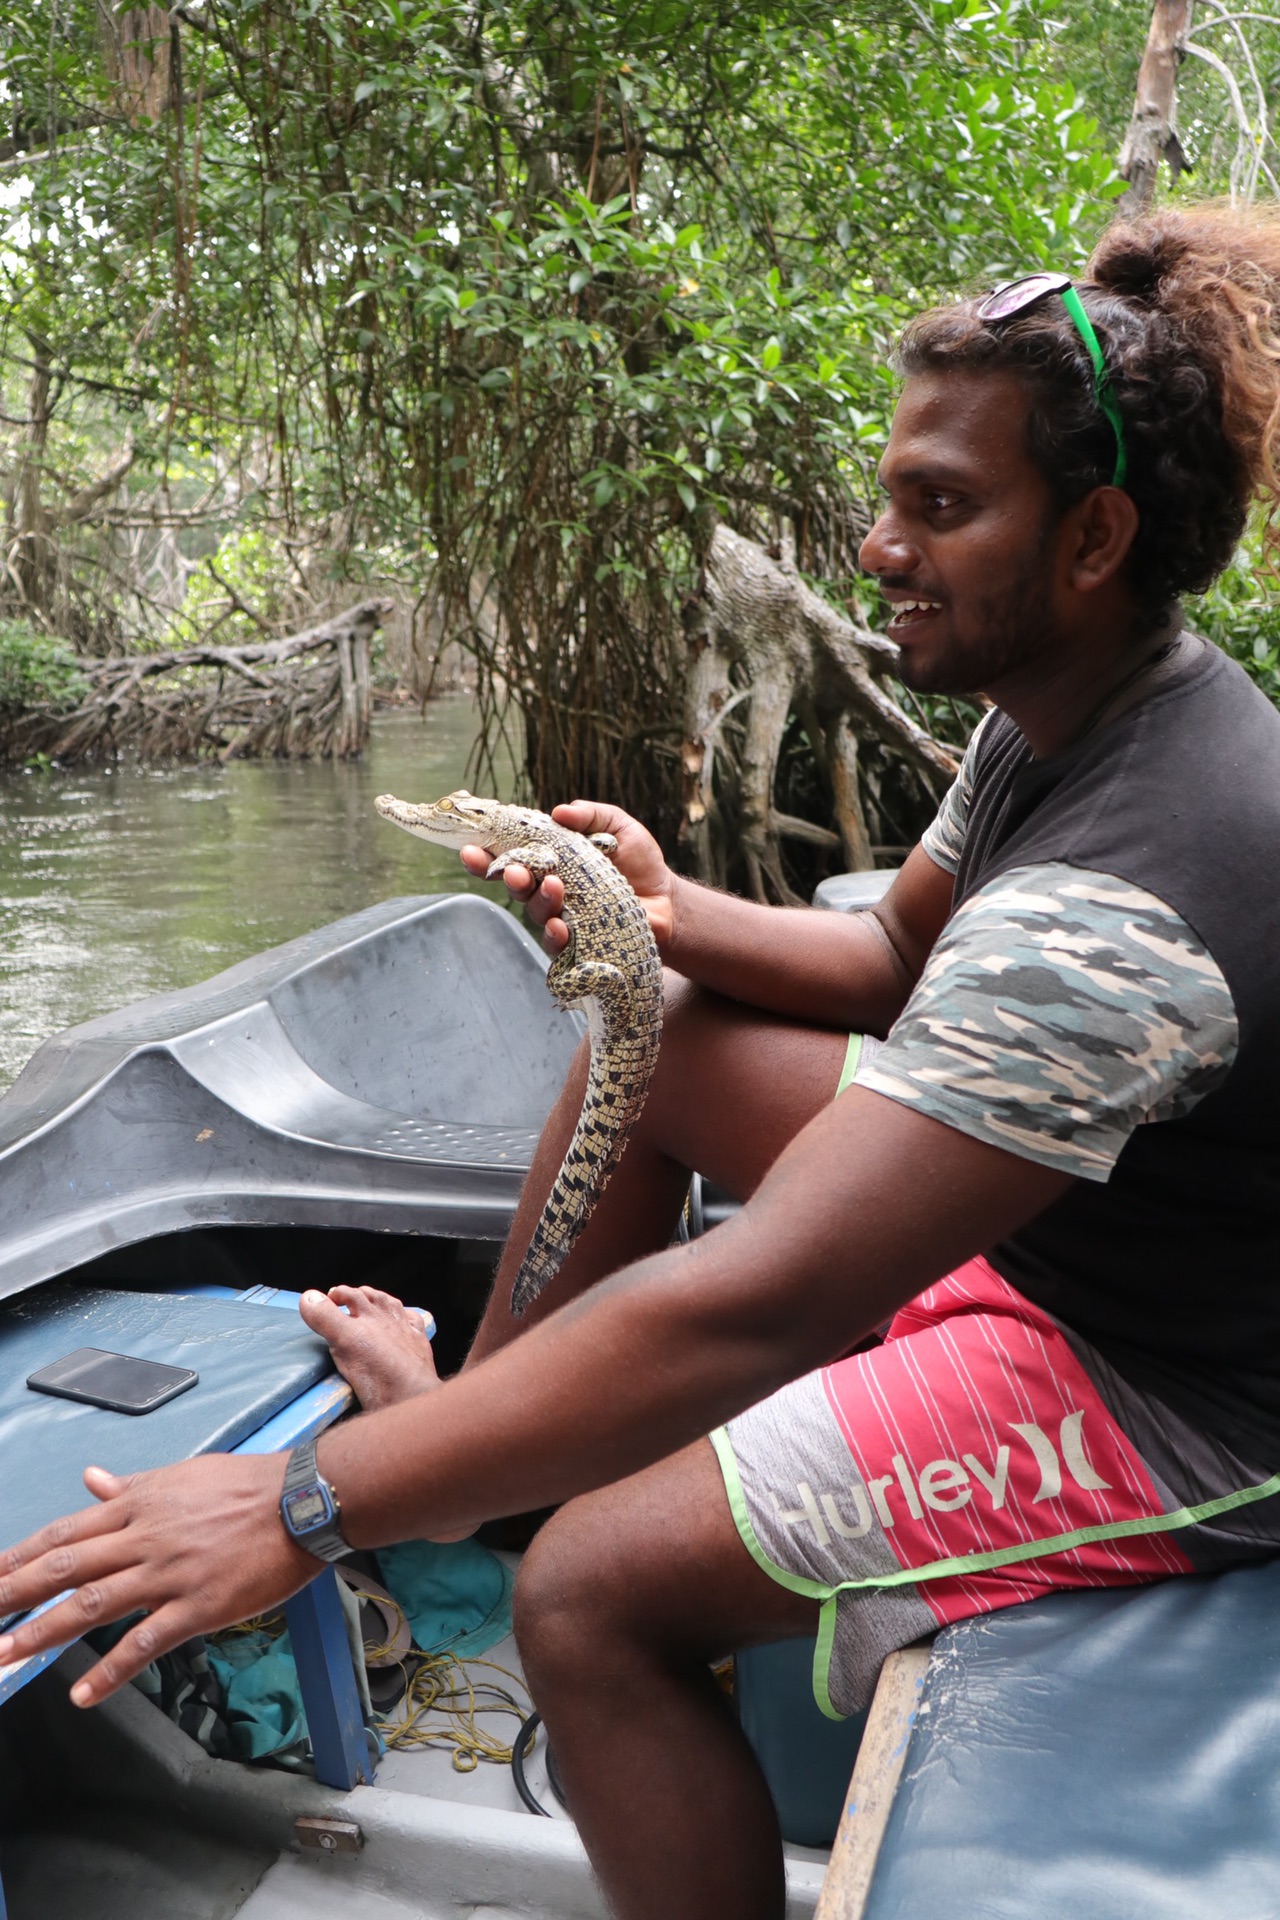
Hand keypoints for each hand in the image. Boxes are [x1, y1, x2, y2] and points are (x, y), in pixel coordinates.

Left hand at [0, 1453, 316, 1706]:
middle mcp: (145, 1538)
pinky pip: (145, 1643)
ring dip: (43, 1633)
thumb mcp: (184, 1474)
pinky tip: (84, 1694)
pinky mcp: (197, 1606)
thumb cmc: (248, 1484)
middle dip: (13, 1595)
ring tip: (4, 1656)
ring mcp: (169, 1574)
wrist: (303, 1500)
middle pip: (65, 1569)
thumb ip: (133, 1485)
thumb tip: (91, 1479)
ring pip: (92, 1606)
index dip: (21, 1556)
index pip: (65, 1532)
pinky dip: (112, 1671)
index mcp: (140, 1504)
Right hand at [461, 800, 677, 955]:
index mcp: (552, 862)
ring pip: (537, 914)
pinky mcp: (579, 944)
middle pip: (518, 887)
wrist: (669, 902)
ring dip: (540, 901)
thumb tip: (559, 811)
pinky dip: (557, 936)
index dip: (486, 856)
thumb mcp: (619, 828)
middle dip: (511, 879)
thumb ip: (591, 815)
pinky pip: (558, 946)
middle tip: (515, 871)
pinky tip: (562, 927)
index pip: (512, 857)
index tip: (469, 849)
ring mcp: (563, 919)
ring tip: (554, 887)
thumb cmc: (641, 864)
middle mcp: (550, 891)